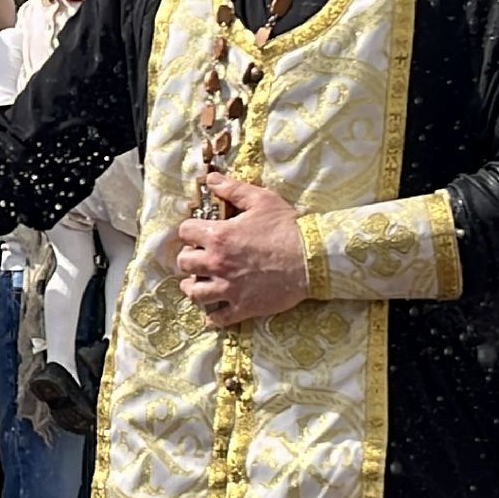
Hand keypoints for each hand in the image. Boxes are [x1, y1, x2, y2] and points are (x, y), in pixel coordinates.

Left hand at [175, 174, 309, 327]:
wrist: (313, 258)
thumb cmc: (288, 228)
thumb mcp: (261, 200)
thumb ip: (233, 189)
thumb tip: (211, 178)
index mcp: (219, 236)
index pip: (185, 232)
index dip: (190, 231)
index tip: (198, 233)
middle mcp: (218, 263)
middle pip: (184, 264)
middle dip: (189, 259)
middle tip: (198, 258)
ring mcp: (229, 288)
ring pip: (194, 293)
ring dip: (193, 288)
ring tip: (198, 284)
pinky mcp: (244, 306)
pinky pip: (218, 318)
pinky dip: (212, 318)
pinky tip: (211, 315)